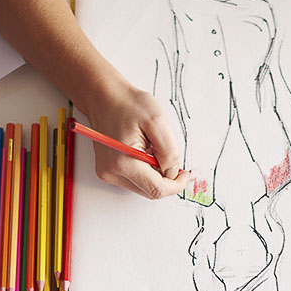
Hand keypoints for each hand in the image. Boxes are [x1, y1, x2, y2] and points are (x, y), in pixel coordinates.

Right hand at [86, 78, 190, 199]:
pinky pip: (135, 180)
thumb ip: (169, 151)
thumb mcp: (157, 122)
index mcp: (123, 162)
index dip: (176, 185)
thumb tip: (173, 172)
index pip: (157, 189)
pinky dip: (146, 172)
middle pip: (150, 192)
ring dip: (156, 175)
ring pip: (144, 188)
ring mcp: (107, 173)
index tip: (185, 174)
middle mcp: (111, 172)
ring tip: (154, 150)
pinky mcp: (108, 171)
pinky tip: (145, 153)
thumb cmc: (128, 105)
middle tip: (176, 163)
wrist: (104, 97)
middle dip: (167, 180)